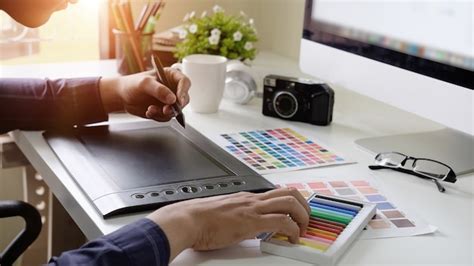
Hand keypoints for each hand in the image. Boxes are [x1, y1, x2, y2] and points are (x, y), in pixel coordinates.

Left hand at [99, 69, 190, 121]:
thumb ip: (159, 90)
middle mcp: (172, 88)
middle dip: (175, 107)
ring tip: (150, 110)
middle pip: (184, 99)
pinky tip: (149, 111)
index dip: (184, 91)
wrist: (123, 96)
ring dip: (164, 113)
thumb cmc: (132, 84)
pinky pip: (167, 117)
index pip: (184, 82)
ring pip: (176, 110)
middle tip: (165, 110)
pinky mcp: (164, 110)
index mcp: (171, 76)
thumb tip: (172, 99)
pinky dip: (158, 116)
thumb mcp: (145, 84)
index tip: (178, 100)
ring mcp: (169, 101)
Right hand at [146, 188, 310, 261]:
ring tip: (303, 229)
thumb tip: (244, 228)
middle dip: (304, 206)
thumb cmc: (199, 219)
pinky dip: (294, 231)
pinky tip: (293, 240)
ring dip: (303, 216)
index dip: (292, 202)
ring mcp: (253, 209)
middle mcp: (253, 199)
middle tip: (306, 220)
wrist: (188, 220)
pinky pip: (282, 222)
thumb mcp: (223, 215)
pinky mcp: (251, 222)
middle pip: (290, 192)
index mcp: (246, 198)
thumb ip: (237, 218)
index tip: (297, 214)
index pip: (277, 193)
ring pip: (290, 202)